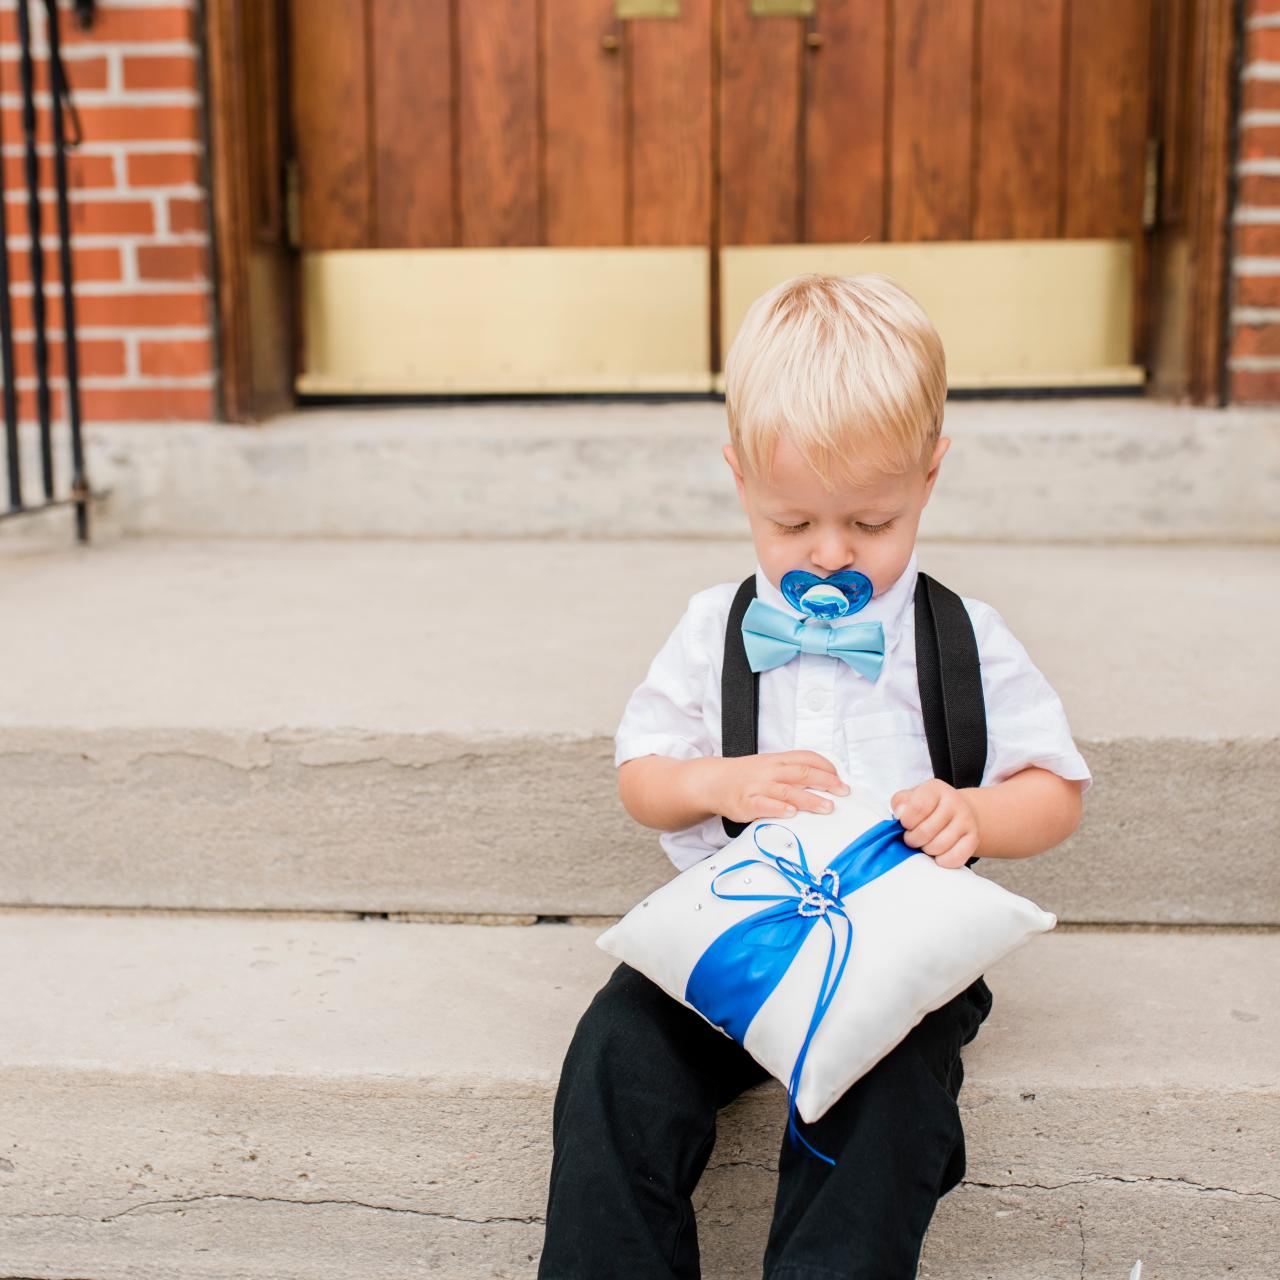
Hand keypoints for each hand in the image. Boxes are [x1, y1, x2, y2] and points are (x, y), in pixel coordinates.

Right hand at [699, 751, 848, 824]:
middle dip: (825, 782)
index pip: (806, 758)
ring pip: (787, 790)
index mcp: (777, 760)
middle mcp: (769, 771)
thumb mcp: (770, 766)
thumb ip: (792, 772)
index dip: (826, 767)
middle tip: (843, 792)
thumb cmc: (746, 776)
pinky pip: (764, 805)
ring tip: (827, 807)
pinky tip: (791, 813)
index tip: (840, 778)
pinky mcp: (746, 803)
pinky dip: (778, 808)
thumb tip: (823, 782)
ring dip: (809, 799)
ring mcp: (757, 786)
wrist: (713, 781)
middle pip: (801, 773)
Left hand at [890, 779, 978, 868]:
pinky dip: (942, 861)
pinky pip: (955, 858)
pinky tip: (938, 854)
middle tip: (912, 838)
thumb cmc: (927, 806)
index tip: (905, 825)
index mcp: (935, 788)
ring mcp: (966, 820)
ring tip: (926, 843)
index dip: (906, 822)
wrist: (958, 810)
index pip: (917, 807)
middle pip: (925, 831)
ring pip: (938, 847)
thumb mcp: (910, 797)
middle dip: (913, 840)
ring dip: (926, 850)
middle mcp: (954, 801)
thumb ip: (900, 803)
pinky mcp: (974, 838)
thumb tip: (900, 814)